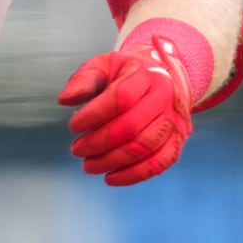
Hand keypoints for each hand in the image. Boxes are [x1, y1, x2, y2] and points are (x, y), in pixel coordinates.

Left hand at [57, 34, 191, 185]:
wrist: (166, 79)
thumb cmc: (128, 74)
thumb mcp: (104, 65)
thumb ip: (84, 80)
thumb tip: (65, 100)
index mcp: (146, 75)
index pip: (121, 97)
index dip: (95, 114)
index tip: (73, 126)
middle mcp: (165, 98)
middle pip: (132, 125)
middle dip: (100, 142)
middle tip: (77, 150)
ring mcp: (174, 121)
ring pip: (144, 147)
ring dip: (112, 161)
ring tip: (89, 165)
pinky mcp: (178, 141)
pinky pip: (159, 164)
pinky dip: (133, 175)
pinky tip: (111, 177)